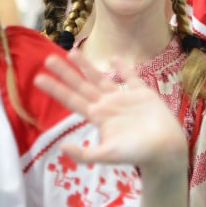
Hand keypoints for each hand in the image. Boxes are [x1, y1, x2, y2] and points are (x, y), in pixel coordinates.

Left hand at [37, 52, 187, 177]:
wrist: (166, 151)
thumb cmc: (137, 153)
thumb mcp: (107, 155)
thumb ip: (84, 154)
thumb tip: (61, 147)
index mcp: (98, 117)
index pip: (72, 100)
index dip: (56, 89)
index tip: (39, 78)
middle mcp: (107, 105)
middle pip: (81, 85)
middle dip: (65, 72)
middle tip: (47, 58)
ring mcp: (124, 99)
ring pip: (101, 78)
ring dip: (87, 66)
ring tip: (72, 51)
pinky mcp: (142, 94)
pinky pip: (130, 78)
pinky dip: (123, 68)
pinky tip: (114, 58)